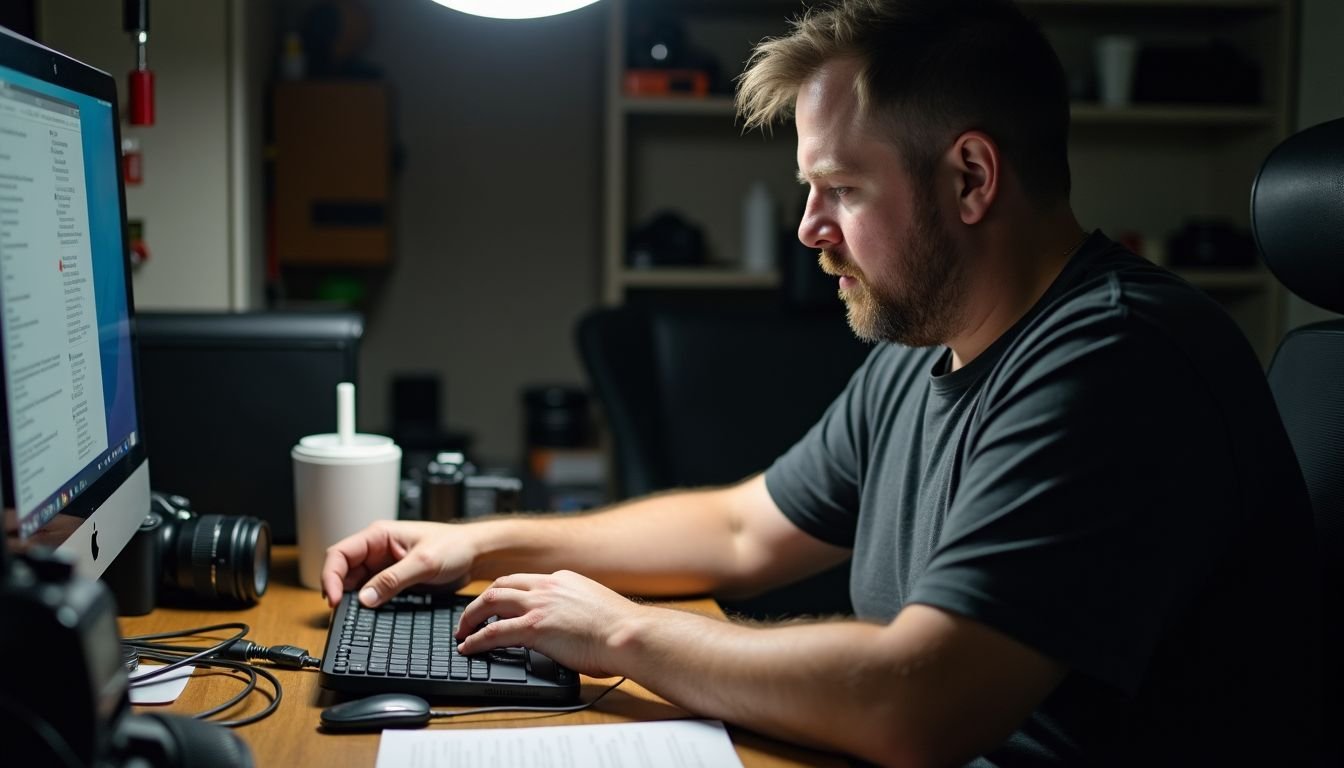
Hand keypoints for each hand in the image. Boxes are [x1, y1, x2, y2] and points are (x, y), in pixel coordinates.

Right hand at [321, 520, 474, 607]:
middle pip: (343, 570)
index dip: (331, 576)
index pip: (340, 553)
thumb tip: (364, 599)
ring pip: (355, 584)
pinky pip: (371, 592)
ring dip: (351, 599)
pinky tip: (367, 615)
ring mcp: (383, 566)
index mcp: (378, 535)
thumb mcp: (423, 563)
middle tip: (340, 613)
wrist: (476, 554)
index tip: (334, 599)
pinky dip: (366, 603)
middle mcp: (377, 550)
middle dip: (338, 590)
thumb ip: (393, 580)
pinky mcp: (392, 580)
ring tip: (351, 616)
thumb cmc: (454, 546)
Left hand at [455, 570, 648, 677]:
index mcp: (562, 580)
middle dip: (481, 601)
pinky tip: (468, 648)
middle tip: (471, 617)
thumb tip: (571, 629)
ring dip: (470, 617)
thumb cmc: (621, 629)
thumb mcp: (594, 608)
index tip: (497, 605)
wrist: (628, 634)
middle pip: (501, 585)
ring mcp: (538, 605)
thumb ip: (575, 611)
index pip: (524, 581)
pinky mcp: (533, 627)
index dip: (506, 593)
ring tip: (462, 631)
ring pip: (490, 601)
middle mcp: (547, 586)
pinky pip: (493, 632)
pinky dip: (476, 639)